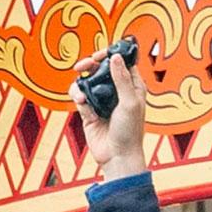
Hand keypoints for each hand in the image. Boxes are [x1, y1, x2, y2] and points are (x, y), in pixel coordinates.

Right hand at [70, 50, 147, 179]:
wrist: (117, 156)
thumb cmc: (130, 132)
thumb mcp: (130, 103)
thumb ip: (122, 79)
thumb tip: (115, 57)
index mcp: (132, 87)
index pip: (121, 62)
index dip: (110, 55)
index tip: (100, 55)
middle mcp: (117, 91)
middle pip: (100, 68)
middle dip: (90, 65)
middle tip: (83, 66)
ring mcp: (102, 100)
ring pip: (87, 81)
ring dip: (81, 83)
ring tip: (80, 94)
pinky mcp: (89, 111)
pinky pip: (79, 96)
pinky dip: (78, 98)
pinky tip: (82, 104)